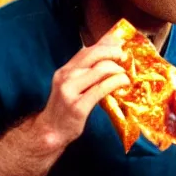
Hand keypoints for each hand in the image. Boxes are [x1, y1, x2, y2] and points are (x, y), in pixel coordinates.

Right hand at [38, 33, 129, 147]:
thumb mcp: (72, 85)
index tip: (120, 44)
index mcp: (65, 70)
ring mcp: (70, 91)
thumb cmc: (66, 107)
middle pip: (94, 55)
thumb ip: (86, 71)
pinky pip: (102, 88)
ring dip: (117, 69)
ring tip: (125, 74)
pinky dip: (116, 82)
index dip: (105, 45)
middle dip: (113, 52)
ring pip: (100, 70)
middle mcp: (65, 77)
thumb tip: (107, 54)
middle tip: (125, 57)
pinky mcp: (78, 106)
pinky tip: (123, 83)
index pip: (87, 50)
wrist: (50, 131)